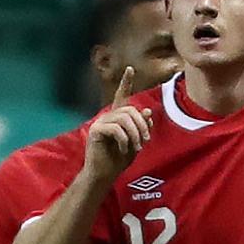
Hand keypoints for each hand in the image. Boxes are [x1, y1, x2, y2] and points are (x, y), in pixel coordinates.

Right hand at [80, 67, 153, 183]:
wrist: (104, 174)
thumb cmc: (118, 160)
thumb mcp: (135, 142)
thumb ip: (141, 127)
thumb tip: (147, 111)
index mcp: (117, 118)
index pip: (121, 96)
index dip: (126, 83)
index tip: (130, 69)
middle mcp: (108, 117)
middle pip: (130, 110)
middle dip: (141, 125)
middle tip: (145, 141)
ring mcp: (101, 122)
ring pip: (125, 118)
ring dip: (135, 134)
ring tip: (136, 147)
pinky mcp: (96, 131)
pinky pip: (116, 128)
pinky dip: (124, 139)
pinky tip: (123, 148)